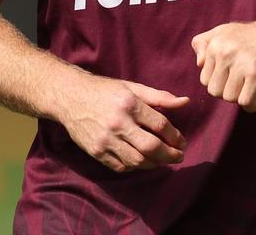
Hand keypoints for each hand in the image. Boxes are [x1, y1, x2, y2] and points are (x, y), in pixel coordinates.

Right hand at [56, 75, 189, 172]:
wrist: (69, 98)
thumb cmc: (105, 91)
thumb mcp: (133, 88)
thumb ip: (160, 97)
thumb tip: (186, 102)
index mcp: (130, 104)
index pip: (160, 125)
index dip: (175, 136)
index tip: (182, 142)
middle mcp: (118, 123)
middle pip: (151, 146)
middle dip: (170, 155)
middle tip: (179, 156)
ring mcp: (105, 140)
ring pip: (137, 160)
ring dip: (154, 163)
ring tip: (163, 160)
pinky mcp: (96, 151)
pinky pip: (121, 166)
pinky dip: (135, 167)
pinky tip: (144, 161)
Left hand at [191, 18, 255, 111]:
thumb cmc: (255, 35)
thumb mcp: (226, 30)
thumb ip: (205, 43)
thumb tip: (199, 64)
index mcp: (215, 44)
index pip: (204, 79)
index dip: (219, 82)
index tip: (232, 79)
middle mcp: (225, 53)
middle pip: (214, 91)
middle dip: (227, 92)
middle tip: (241, 86)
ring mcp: (241, 64)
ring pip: (229, 97)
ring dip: (240, 98)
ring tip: (249, 91)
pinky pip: (244, 101)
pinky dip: (250, 105)